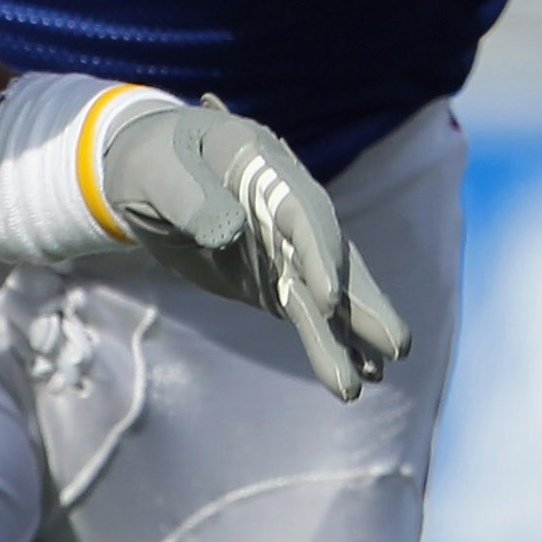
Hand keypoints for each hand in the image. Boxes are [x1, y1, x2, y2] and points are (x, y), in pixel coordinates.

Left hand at [98, 98, 410, 399]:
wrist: (146, 172)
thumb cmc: (149, 162)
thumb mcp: (157, 172)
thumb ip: (190, 197)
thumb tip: (229, 231)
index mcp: (263, 165)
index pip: (303, 209)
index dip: (319, 252)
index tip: (328, 299)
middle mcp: (287, 205)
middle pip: (331, 253)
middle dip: (362, 299)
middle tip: (395, 345)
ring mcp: (284, 244)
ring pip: (326, 290)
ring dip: (350, 334)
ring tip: (374, 378)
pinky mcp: (275, 277)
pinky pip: (307, 312)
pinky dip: (331, 340)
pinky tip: (358, 374)